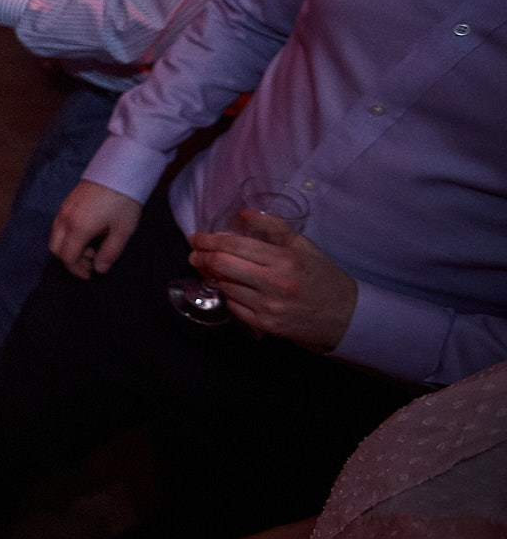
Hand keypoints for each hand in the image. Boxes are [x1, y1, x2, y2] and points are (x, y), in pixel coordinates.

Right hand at [50, 179, 141, 278]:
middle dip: (70, 260)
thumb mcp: (122, 230)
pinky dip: (68, 235)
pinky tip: (87, 232)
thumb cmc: (124, 201)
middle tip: (90, 262)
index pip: (67, 257)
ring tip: (91, 247)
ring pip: (55, 236)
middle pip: (55, 248)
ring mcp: (63, 209)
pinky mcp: (66, 202)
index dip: (77, 270)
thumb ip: (109, 253)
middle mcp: (65, 219)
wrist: (120, 169)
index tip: (92, 274)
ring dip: (69, 247)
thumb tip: (100, 269)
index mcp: (78, 228)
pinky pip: (59, 225)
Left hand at [189, 225, 357, 351]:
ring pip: (224, 286)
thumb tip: (241, 214)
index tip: (197, 237)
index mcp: (284, 260)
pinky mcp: (264, 324)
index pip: (234, 246)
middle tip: (195, 252)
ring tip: (209, 267)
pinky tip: (228, 286)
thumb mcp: (303, 246)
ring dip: (212, 275)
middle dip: (202, 256)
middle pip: (222, 265)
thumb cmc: (323, 277)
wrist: (345, 316)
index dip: (209, 240)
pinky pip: (233, 306)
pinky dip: (227, 294)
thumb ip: (273, 226)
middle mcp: (273, 283)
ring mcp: (267, 306)